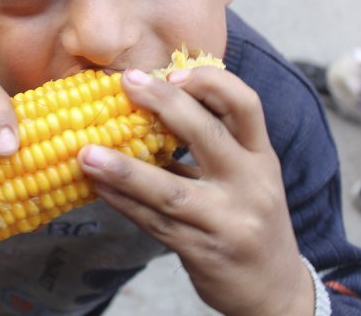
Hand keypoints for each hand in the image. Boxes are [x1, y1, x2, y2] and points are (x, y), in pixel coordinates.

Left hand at [78, 67, 313, 315]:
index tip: (172, 73)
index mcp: (261, 156)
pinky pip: (156, 223)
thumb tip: (149, 105)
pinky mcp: (205, 252)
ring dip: (124, 169)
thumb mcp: (247, 174)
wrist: (274, 288)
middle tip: (126, 83)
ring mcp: (229, 221)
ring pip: (170, 190)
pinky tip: (98, 188)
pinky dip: (123, 204)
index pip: (246, 105)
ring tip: (86, 152)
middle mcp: (252, 184)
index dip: (211, 82)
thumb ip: (211, 142)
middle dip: (164, 104)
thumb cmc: (249, 217)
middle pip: (208, 135)